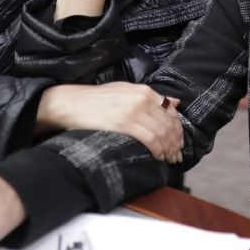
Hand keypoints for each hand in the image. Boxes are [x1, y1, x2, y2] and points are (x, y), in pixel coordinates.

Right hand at [35, 82, 183, 162]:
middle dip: (175, 142)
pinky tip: (158, 157)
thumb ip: (149, 97)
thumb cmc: (96, 99)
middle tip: (176, 155)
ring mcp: (133, 110)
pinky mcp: (124, 123)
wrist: (70, 103)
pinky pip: (149, 139)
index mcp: (143, 90)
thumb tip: (175, 102)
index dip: (178, 129)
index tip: (179, 142)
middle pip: (168, 123)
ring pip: (162, 132)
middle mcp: (142, 98)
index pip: (171, 111)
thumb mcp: (125, 91)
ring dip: (169, 148)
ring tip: (169, 159)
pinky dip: (158, 150)